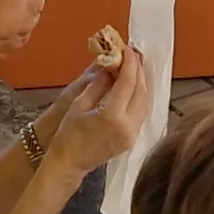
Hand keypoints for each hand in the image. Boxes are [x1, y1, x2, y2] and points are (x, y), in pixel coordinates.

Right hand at [46, 43, 152, 171]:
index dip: (130, 64)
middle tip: (135, 55)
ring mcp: (132, 135)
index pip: (127, 84)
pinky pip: (141, 113)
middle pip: (141, 92)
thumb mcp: (80, 104)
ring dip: (142, 83)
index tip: (130, 50)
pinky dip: (139, 97)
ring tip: (135, 67)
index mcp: (112, 116)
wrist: (69, 163)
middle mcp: (127, 126)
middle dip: (139, 71)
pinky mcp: (132, 140)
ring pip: (145, 103)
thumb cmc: (68, 134)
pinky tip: (134, 87)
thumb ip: (98, 84)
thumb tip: (109, 66)